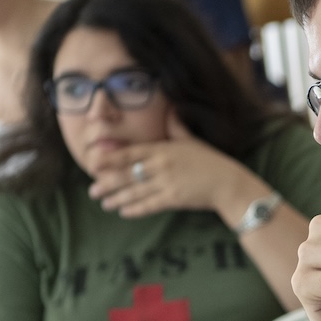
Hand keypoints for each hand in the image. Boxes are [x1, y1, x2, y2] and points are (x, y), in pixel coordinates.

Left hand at [87, 111, 239, 217]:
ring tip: (104, 203)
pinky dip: (135, 209)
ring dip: (117, 198)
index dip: (111, 158)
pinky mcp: (173, 199)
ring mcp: (167, 183)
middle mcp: (161, 165)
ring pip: (135, 191)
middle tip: (92, 190)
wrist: (228, 183)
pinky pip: (149, 205)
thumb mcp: (192, 140)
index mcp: (163, 149)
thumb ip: (176, 126)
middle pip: (128, 174)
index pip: (131, 153)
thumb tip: (171, 109)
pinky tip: (123, 211)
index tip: (93, 161)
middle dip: (108, 183)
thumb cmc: (211, 161)